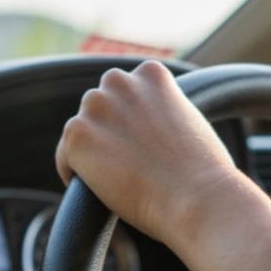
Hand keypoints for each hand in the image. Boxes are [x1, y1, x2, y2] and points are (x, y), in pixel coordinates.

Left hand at [55, 60, 237, 242]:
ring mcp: (96, 106)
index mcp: (151, 73)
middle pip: (100, 105)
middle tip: (130, 163)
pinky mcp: (77, 135)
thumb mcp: (189, 120)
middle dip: (110, 130)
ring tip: (120, 178)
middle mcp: (120, 81)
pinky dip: (78, 175)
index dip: (133, 120)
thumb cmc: (204, 169)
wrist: (198, 196)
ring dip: (95, 151)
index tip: (144, 143)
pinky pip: (66, 157)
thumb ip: (163, 110)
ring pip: (82, 131)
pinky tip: (104, 189)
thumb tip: (144, 126)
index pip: (127, 91)